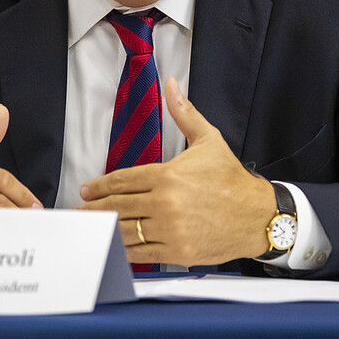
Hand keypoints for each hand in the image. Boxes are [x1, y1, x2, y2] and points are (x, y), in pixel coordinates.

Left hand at [78, 78, 274, 266]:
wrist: (258, 216)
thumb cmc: (232, 179)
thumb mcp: (208, 140)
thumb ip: (185, 114)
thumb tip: (172, 85)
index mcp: (168, 175)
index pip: (123, 180)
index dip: (101, 186)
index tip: (87, 190)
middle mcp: (165, 203)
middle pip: (118, 206)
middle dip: (95, 209)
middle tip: (79, 211)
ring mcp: (170, 230)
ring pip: (126, 231)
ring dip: (105, 230)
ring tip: (90, 230)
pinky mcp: (177, 252)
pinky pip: (142, 253)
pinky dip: (125, 251)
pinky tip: (114, 248)